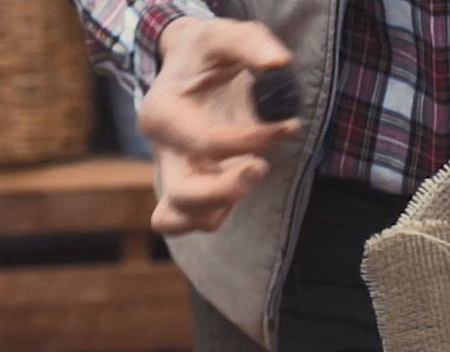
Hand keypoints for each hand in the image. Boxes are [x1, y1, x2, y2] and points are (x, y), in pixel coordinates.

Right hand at [138, 18, 301, 234]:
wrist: (190, 63)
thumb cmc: (207, 51)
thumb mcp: (225, 35)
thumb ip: (251, 43)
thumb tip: (278, 64)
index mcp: (162, 113)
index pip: (206, 143)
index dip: (253, 140)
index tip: (287, 124)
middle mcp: (162, 150)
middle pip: (182, 196)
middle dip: (226, 191)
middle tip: (261, 166)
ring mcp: (173, 171)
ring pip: (181, 219)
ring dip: (223, 205)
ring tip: (253, 171)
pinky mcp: (189, 184)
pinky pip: (195, 218)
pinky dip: (220, 210)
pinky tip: (245, 177)